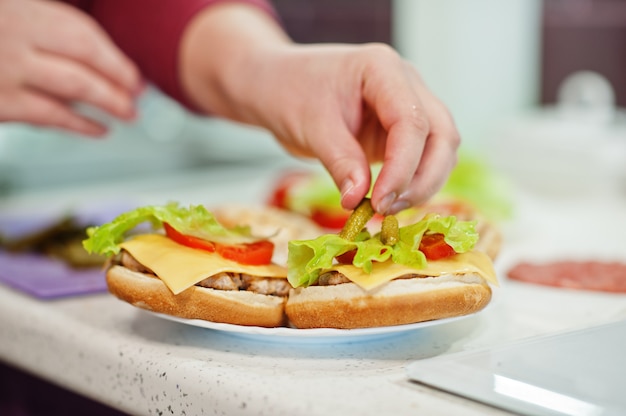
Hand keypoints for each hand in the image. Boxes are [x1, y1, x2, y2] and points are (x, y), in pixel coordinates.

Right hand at [0, 0, 140, 135]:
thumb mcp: (11, 14)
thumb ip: (47, 27)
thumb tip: (95, 54)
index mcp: (21, 11)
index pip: (81, 31)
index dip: (113, 55)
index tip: (133, 72)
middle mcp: (15, 35)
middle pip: (85, 55)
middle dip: (120, 77)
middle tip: (138, 94)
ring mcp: (7, 69)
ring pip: (75, 86)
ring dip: (110, 101)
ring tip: (128, 113)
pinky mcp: (1, 103)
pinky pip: (49, 115)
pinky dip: (80, 124)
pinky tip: (99, 128)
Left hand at [180, 4, 458, 213]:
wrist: (278, 85)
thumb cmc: (291, 93)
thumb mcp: (311, 127)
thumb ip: (340, 161)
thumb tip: (358, 200)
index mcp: (383, 69)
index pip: (412, 121)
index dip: (402, 167)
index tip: (381, 202)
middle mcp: (405, 83)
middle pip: (441, 134)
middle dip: (423, 179)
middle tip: (388, 210)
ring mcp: (408, 105)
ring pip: (441, 148)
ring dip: (423, 184)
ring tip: (387, 209)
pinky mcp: (401, 130)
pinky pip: (424, 158)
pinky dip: (414, 182)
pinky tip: (390, 200)